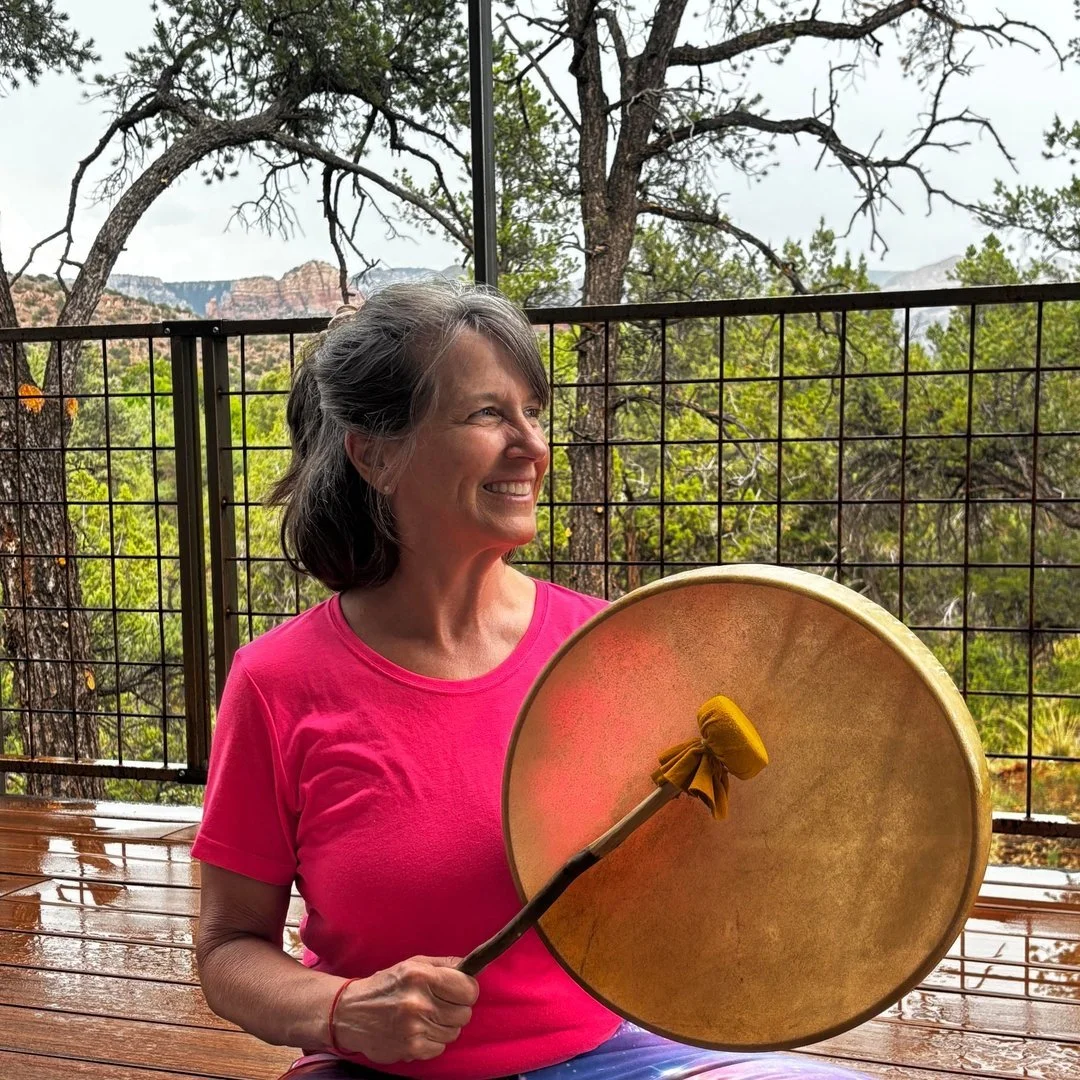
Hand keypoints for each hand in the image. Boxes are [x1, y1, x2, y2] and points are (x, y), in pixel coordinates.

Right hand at [330, 956, 478, 1063]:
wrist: (351, 1013)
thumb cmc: (385, 985)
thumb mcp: (412, 964)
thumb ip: (443, 965)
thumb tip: (470, 967)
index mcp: (422, 976)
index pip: (468, 988)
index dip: (467, 990)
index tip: (460, 991)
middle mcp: (419, 1002)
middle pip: (464, 1013)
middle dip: (457, 1009)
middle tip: (441, 1005)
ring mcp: (415, 1028)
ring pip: (454, 1032)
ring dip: (445, 1026)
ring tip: (427, 1017)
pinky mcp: (411, 1049)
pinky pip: (440, 1048)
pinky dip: (433, 1041)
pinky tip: (419, 1031)